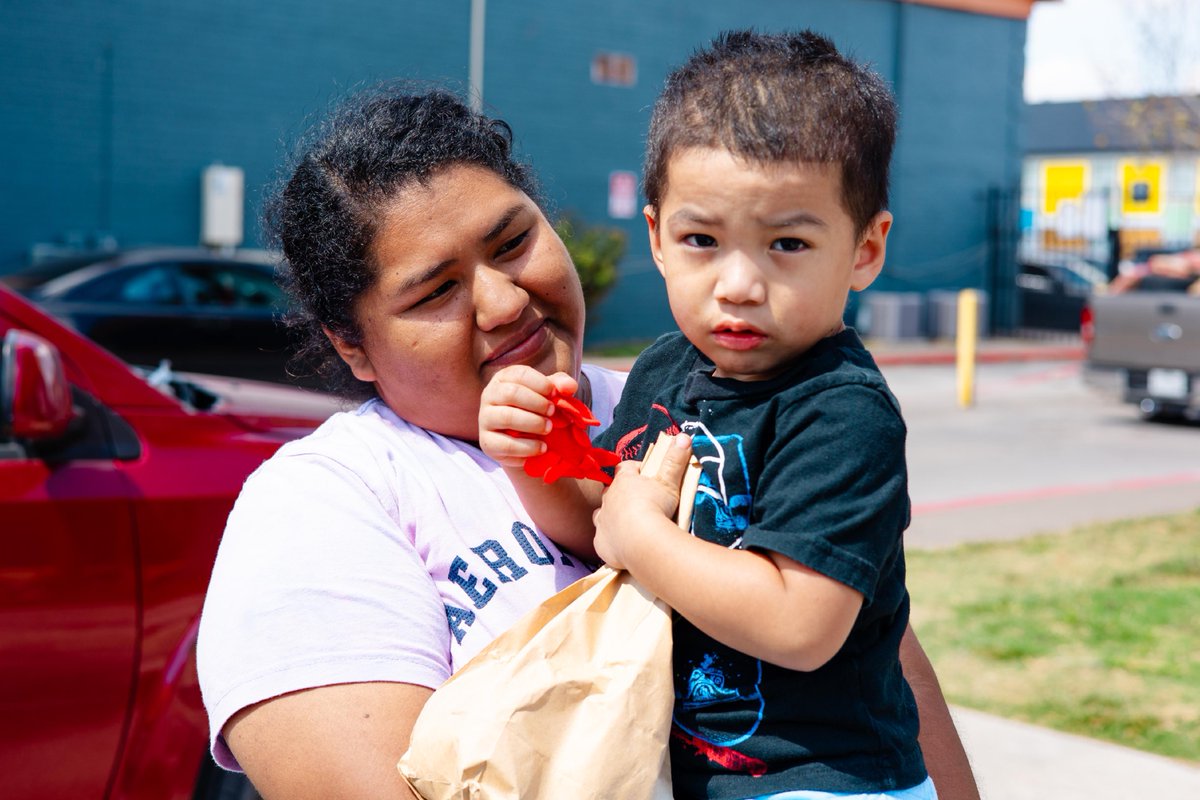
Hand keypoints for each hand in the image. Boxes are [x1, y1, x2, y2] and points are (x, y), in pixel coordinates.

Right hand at [478, 366, 576, 467]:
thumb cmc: (536, 411)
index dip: (541, 383)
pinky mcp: (487, 443)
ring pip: (506, 417)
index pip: (519, 374)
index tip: (555, 394)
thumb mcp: (547, 394)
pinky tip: (542, 447)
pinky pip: (505, 444)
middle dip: (537, 403)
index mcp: (503, 379)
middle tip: (552, 412)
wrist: (523, 443)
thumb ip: (559, 385)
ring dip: (533, 423)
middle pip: (511, 393)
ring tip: (549, 429)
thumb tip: (570, 387)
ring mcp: (485, 419)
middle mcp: (489, 396)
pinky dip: (528, 447)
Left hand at [594, 433, 692, 569]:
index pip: (625, 467)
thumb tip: (684, 436)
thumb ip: (675, 460)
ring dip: (612, 516)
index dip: (635, 469)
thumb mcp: (669, 481)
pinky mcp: (600, 542)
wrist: (642, 542)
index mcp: (623, 481)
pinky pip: (602, 539)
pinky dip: (611, 540)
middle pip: (611, 491)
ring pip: (601, 514)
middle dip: (622, 494)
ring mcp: (602, 521)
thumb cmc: (655, 506)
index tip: (647, 475)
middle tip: (639, 502)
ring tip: (628, 523)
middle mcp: (608, 499)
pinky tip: (621, 546)